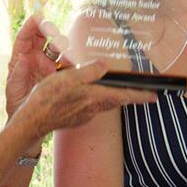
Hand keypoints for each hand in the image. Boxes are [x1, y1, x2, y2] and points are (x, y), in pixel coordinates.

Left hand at [6, 15, 66, 117]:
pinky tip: (70, 63)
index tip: (37, 17)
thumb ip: (17, 75)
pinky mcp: (59, 73)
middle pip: (41, 38)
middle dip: (48, 30)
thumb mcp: (14, 91)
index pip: (24, 38)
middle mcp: (35, 59)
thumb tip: (21, 59)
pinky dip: (69, 59)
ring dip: (60, 45)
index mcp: (20, 59)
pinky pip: (66, 61)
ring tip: (61, 50)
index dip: (30, 26)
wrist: (31, 121)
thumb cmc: (19, 105)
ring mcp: (48, 65)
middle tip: (53, 30)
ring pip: (55, 48)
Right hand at [14, 59, 155, 137]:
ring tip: (117, 92)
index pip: (124, 96)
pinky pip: (90, 108)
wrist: (32, 121)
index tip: (155, 97)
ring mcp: (84, 115)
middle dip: (128, 96)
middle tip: (140, 93)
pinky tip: (88, 96)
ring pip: (103, 105)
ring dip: (112, 98)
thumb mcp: (68, 78)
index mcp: (94, 97)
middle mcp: (92, 109)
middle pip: (115, 101)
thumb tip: (104, 66)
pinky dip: (95, 101)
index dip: (140, 96)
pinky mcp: (75, 118)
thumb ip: (89, 72)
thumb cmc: (48, 98)